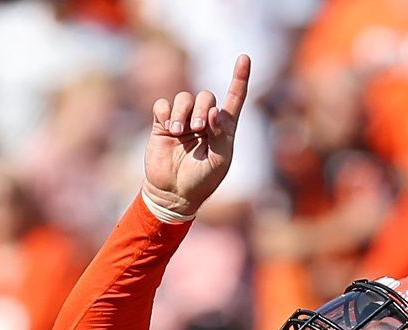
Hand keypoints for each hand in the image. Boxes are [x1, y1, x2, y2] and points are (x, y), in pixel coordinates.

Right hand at [143, 54, 251, 217]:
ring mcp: (183, 120)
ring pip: (184, 97)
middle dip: (202, 109)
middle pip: (206, 96)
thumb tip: (213, 111)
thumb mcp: (219, 160)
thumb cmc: (202, 180)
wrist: (174, 193)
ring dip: (183, 112)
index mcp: (223, 128)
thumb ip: (221, 135)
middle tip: (197, 129)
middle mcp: (204, 121)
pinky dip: (166, 112)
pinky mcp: (163, 123)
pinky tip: (167, 127)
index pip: (234, 98)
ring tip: (179, 131)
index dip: (239, 78)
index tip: (244, 57)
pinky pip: (163, 104)